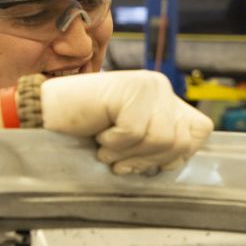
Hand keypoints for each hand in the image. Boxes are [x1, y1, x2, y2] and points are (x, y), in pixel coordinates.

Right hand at [42, 70, 213, 175]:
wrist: (44, 121)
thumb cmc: (85, 137)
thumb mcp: (132, 147)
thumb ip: (162, 148)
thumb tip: (184, 160)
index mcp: (167, 101)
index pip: (201, 131)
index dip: (177, 154)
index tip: (145, 160)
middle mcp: (161, 87)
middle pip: (181, 142)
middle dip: (146, 159)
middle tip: (118, 154)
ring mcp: (148, 85)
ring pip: (161, 139)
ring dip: (126, 152)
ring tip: (105, 143)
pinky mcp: (130, 89)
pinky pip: (134, 132)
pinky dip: (112, 143)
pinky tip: (98, 132)